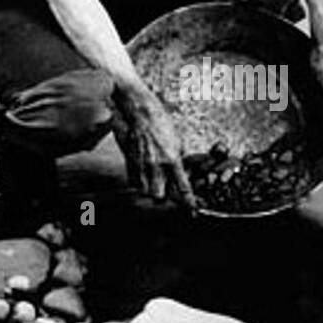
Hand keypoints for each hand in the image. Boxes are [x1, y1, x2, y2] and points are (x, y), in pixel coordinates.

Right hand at [112, 77, 195, 208]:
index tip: (192, 210)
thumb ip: (179, 158)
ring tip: (155, 182)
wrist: (139, 111)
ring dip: (151, 189)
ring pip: (145, 191)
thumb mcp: (177, 139)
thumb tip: (182, 170)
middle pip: (159, 196)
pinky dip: (140, 181)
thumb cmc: (160, 121)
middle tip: (168, 190)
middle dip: (164, 196)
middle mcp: (156, 166)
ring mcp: (141, 165)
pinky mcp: (129, 162)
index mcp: (172, 159)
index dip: (188, 202)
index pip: (182, 188)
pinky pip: (134, 181)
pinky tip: (144, 173)